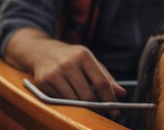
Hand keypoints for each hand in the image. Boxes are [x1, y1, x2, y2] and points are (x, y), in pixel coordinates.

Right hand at [5, 28, 125, 103]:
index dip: (110, 99)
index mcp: (83, 55)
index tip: (116, 110)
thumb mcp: (90, 61)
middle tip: (101, 112)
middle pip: (87, 95)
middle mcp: (68, 63)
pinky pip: (60, 101)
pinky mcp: (42, 83)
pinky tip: (68, 96)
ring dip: (82, 107)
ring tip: (86, 104)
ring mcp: (54, 73)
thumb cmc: (71, 58)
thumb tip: (121, 93)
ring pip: (73, 101)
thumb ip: (106, 77)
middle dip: (96, 107)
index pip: (101, 82)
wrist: (42, 51)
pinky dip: (67, 103)